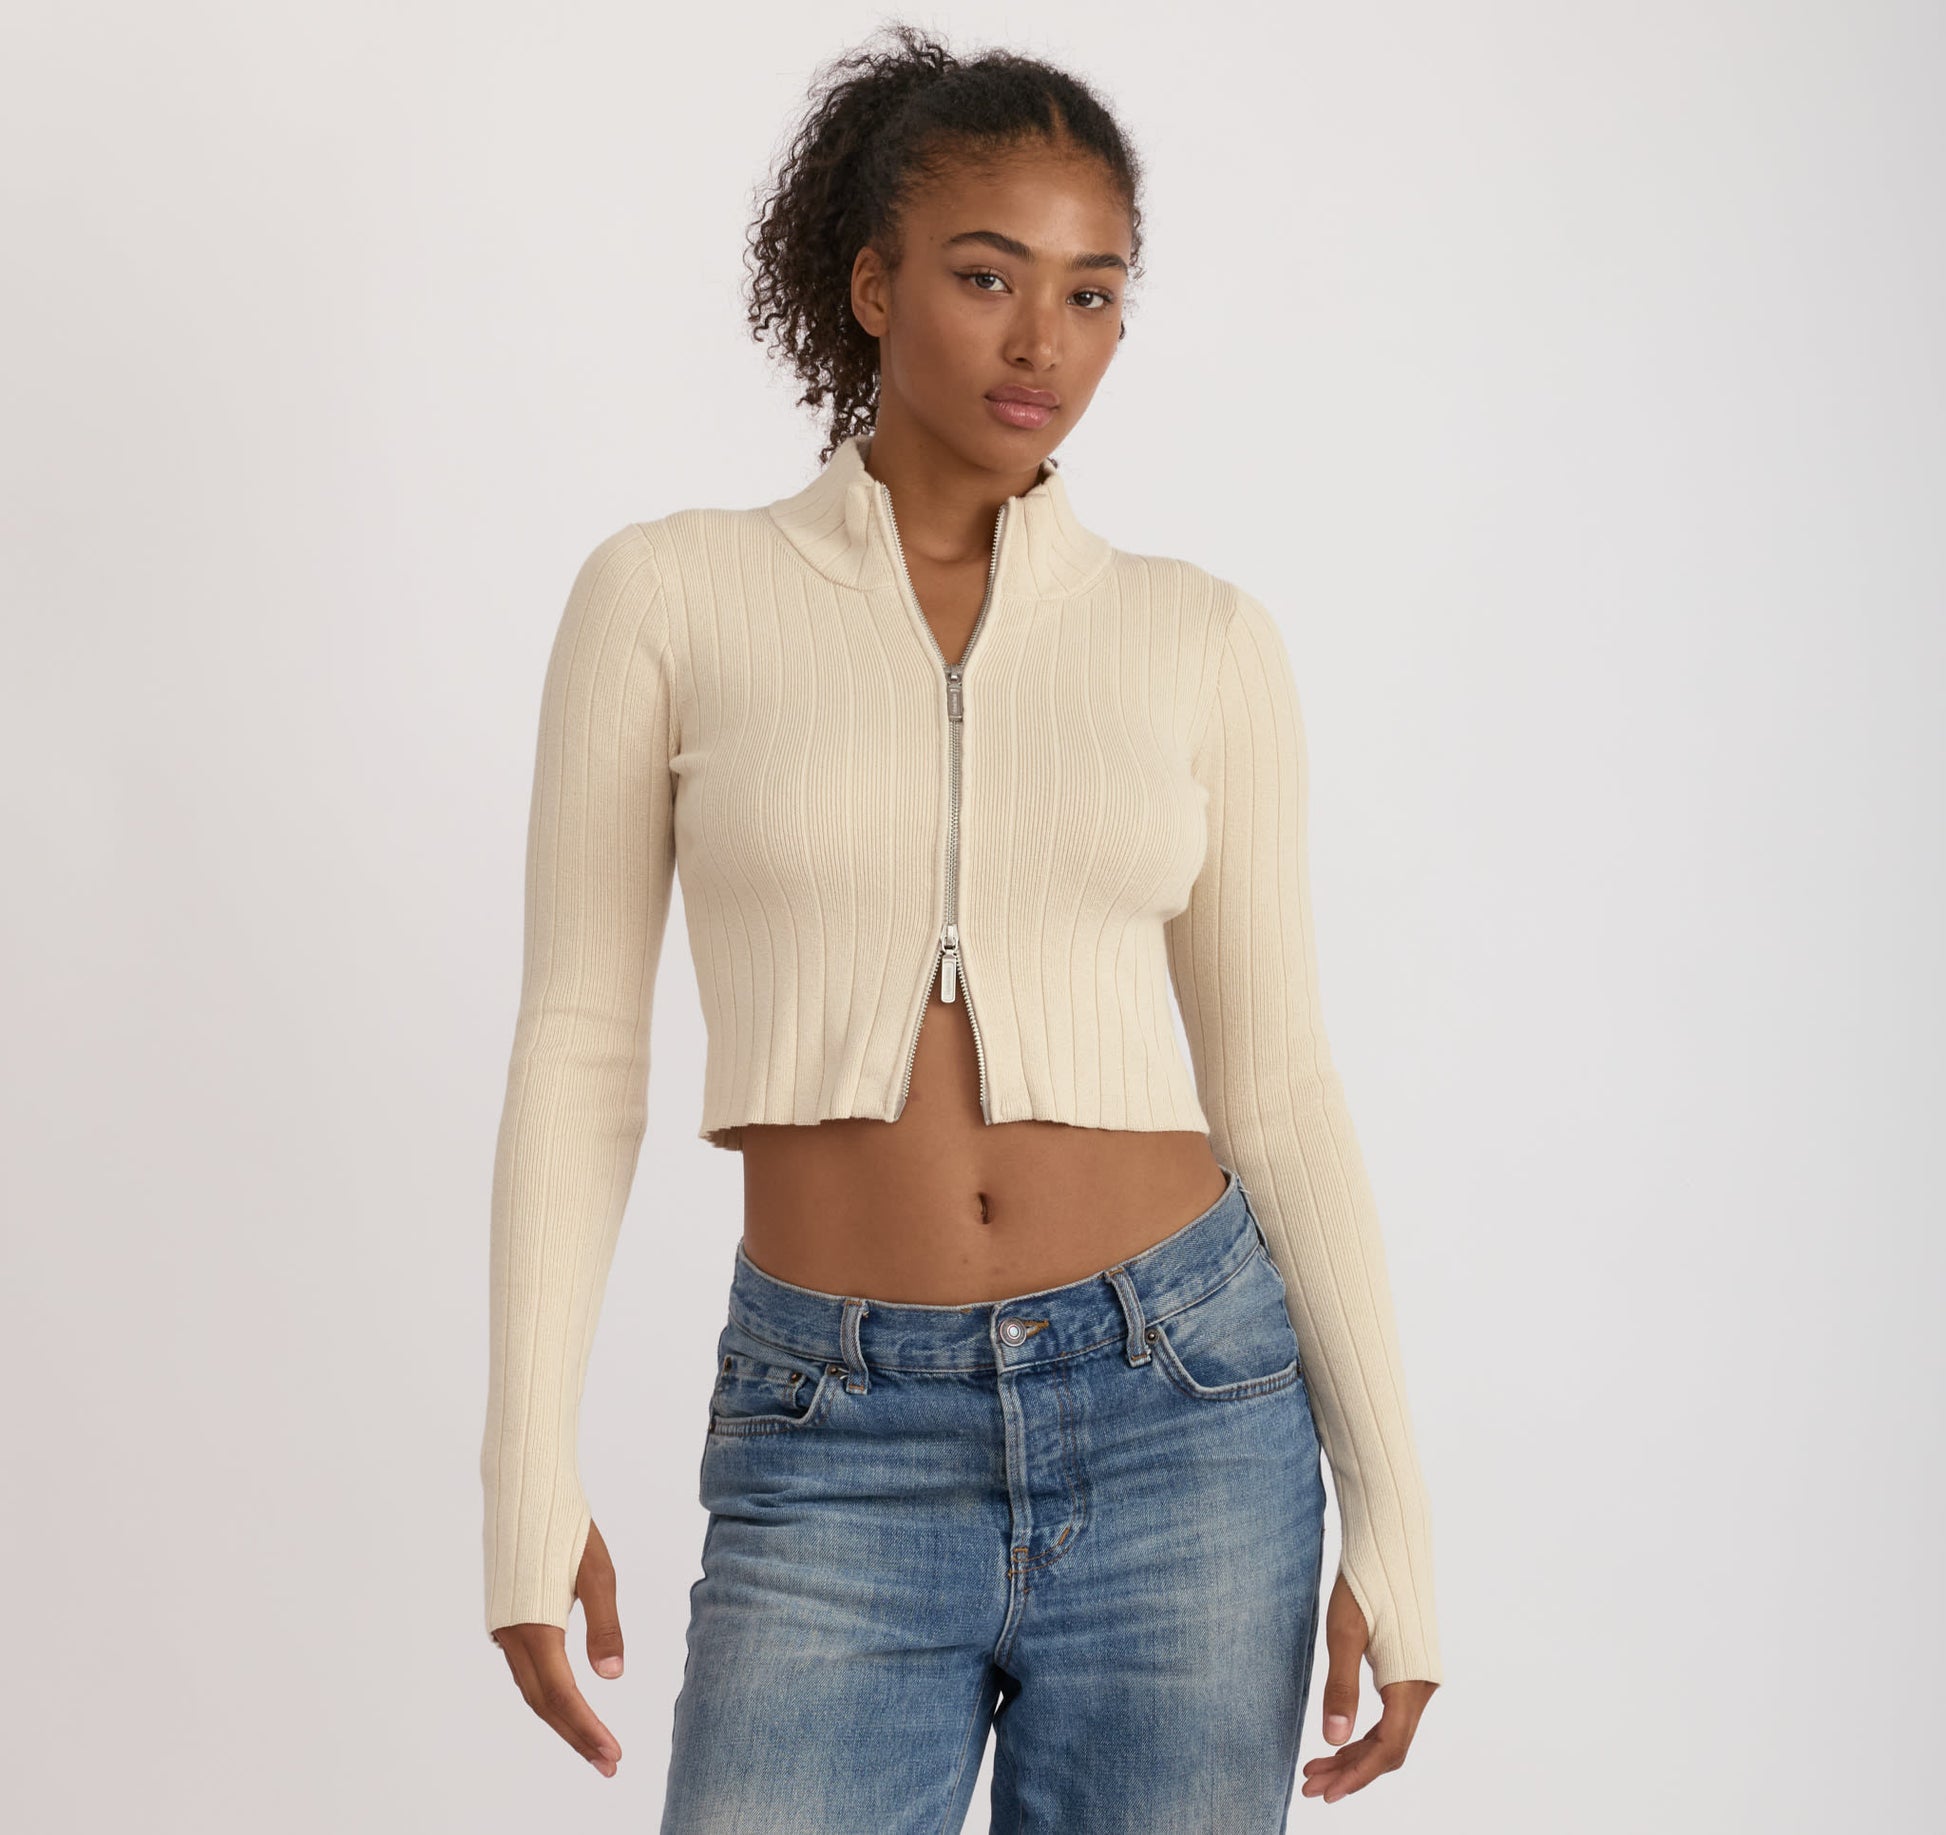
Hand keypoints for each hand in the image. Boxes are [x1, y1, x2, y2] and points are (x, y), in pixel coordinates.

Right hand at [490, 1518, 627, 1777]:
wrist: (523, 1490)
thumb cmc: (566, 1526)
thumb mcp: (599, 1571)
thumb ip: (604, 1626)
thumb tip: (612, 1677)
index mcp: (535, 1626)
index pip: (562, 1695)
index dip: (586, 1729)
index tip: (612, 1755)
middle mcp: (512, 1635)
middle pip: (543, 1703)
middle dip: (576, 1736)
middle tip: (608, 1764)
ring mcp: (504, 1628)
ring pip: (532, 1689)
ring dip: (562, 1718)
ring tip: (593, 1742)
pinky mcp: (505, 1618)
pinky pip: (525, 1669)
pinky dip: (547, 1693)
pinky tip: (568, 1700)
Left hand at [1299, 1567, 1437, 1802]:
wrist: (1390, 1544)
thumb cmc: (1364, 1584)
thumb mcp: (1344, 1635)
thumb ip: (1341, 1688)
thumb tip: (1333, 1740)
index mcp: (1410, 1683)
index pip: (1388, 1748)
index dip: (1357, 1774)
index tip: (1325, 1791)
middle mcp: (1422, 1687)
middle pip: (1389, 1747)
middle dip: (1351, 1770)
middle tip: (1311, 1784)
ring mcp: (1419, 1678)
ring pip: (1390, 1732)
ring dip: (1355, 1753)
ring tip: (1317, 1768)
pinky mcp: (1410, 1668)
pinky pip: (1391, 1715)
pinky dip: (1365, 1732)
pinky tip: (1340, 1737)